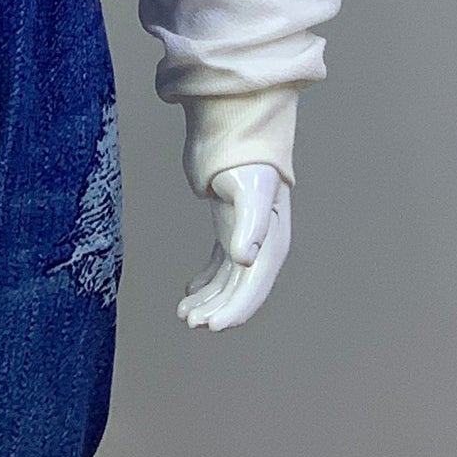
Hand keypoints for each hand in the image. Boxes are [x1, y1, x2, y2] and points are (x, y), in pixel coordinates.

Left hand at [178, 162, 290, 332]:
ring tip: (184, 314)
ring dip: (209, 300)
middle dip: (218, 309)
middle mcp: (262, 243)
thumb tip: (246, 259)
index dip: (236, 310)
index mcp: (271, 241)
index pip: (254, 286)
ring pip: (228, 281)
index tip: (212, 326)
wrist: (237, 130)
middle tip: (191, 323)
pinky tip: (190, 292)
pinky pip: (219, 265)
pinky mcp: (229, 228)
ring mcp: (245, 236)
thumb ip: (250, 225)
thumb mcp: (250, 191)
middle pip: (240, 289)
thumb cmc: (249, 159)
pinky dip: (206, 282)